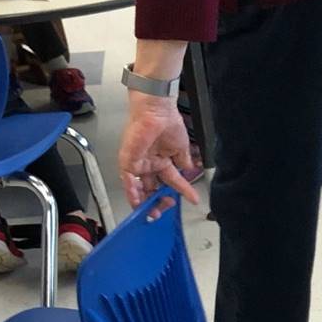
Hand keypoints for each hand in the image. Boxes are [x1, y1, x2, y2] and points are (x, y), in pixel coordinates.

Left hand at [118, 89, 200, 209]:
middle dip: (159, 202)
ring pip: (140, 188)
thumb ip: (184, 161)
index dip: (181, 191)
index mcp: (162, 160)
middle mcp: (149, 164)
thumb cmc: (168, 122)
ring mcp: (138, 163)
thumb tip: (189, 170)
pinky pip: (128, 181)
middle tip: (166, 208)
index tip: (193, 199)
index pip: (171, 181)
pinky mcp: (128, 161)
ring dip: (146, 202)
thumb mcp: (181, 147)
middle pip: (153, 189)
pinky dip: (132, 193)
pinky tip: (138, 203)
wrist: (157, 110)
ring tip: (153, 212)